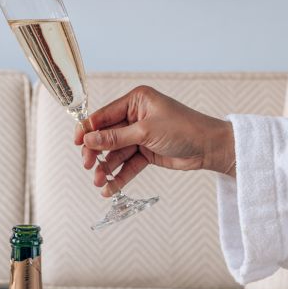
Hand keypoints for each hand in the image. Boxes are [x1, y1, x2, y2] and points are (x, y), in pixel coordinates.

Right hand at [74, 85, 234, 195]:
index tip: (77, 143)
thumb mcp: (146, 132)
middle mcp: (136, 116)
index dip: (88, 128)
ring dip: (107, 167)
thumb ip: (116, 137)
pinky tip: (110, 187)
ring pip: (117, 152)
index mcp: (136, 100)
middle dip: (97, 151)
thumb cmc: (184, 129)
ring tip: (99, 182)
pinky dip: (119, 175)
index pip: (105, 115)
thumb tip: (89, 139)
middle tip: (88, 165)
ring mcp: (141, 135)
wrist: (210, 148)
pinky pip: (128, 164)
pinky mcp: (147, 152)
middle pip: (108, 135)